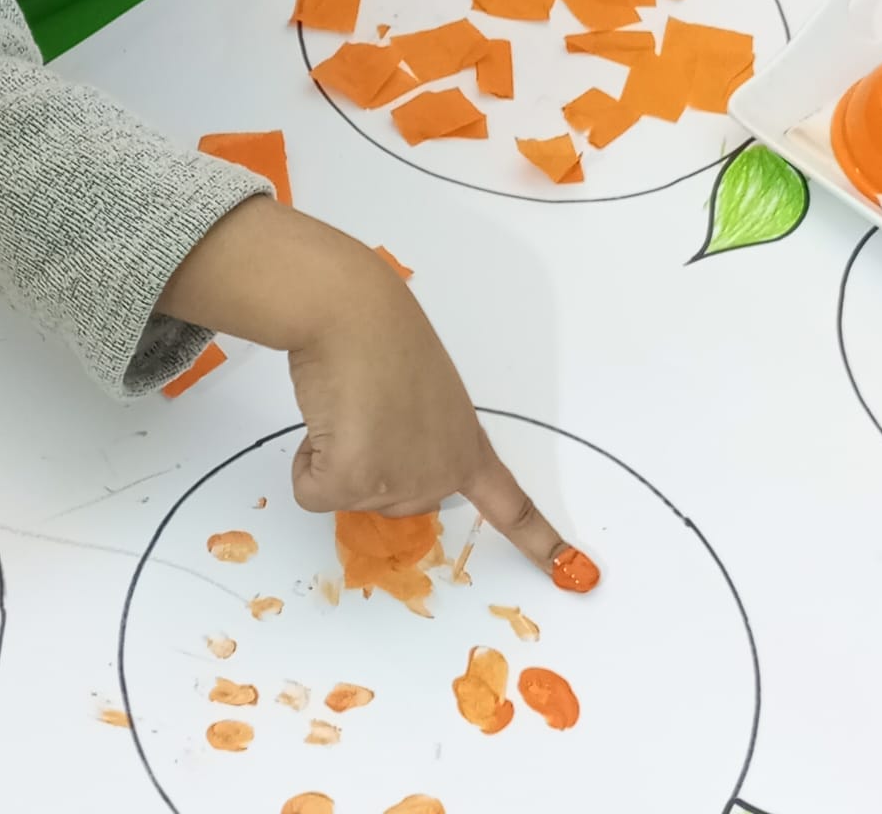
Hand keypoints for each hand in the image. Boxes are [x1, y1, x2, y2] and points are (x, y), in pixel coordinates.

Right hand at [161, 198, 570, 576]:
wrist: (350, 311)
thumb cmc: (380, 335)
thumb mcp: (420, 395)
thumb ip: (418, 437)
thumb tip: (381, 450)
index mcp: (466, 444)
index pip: (511, 506)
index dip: (538, 543)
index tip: (574, 571)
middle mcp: (442, 470)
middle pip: (390, 502)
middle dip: (365, 461)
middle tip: (365, 406)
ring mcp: (400, 479)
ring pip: (347, 497)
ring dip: (333, 454)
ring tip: (347, 401)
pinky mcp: (355, 480)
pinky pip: (313, 494)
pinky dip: (307, 462)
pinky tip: (326, 417)